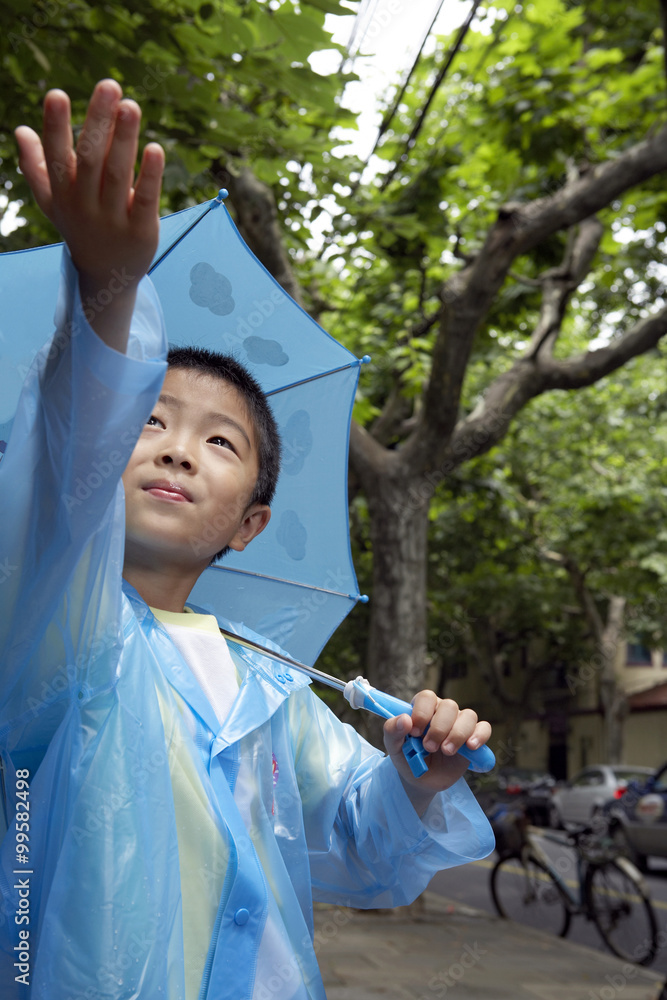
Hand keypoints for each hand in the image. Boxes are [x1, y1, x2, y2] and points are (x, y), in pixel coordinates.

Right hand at [15, 79, 163, 349]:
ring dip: (124, 140)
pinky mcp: (142, 231)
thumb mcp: (54, 202)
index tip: (57, 94)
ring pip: (118, 176)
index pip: (56, 157)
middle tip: (110, 85)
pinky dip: (150, 175)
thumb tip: (20, 130)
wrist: (107, 278)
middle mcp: (86, 205)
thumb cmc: (80, 229)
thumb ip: (37, 167)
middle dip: (98, 122)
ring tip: (132, 105)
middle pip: (90, 160)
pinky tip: (155, 148)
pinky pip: (146, 200)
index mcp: (63, 194)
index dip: (56, 127)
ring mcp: (114, 220)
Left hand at [383, 692, 490, 811]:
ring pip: (468, 715)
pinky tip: (471, 746)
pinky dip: (480, 735)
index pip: (427, 697)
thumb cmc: (408, 757)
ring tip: (446, 752)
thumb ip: (393, 731)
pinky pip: (484, 728)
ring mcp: (460, 723)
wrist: (422, 780)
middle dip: (439, 728)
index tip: (415, 732)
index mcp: (423, 708)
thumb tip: (404, 719)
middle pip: (449, 706)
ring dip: (457, 734)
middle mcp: (442, 711)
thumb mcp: (394, 747)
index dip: (422, 712)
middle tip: (429, 747)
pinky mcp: (474, 737)